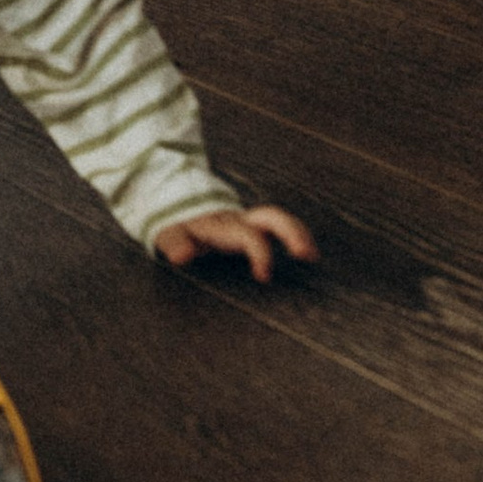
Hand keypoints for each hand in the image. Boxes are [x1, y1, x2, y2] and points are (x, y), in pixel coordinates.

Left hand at [154, 206, 318, 284]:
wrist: (178, 205)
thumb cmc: (177, 226)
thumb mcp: (169, 234)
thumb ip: (175, 244)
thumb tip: (182, 256)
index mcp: (223, 226)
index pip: (249, 236)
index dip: (260, 252)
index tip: (264, 276)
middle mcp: (240, 221)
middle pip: (273, 217)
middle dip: (292, 233)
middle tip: (308, 255)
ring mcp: (248, 222)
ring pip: (280, 219)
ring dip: (299, 234)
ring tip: (312, 256)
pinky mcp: (252, 228)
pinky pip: (278, 227)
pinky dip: (295, 236)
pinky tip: (307, 254)